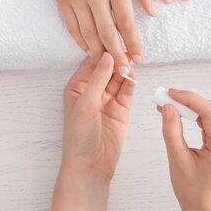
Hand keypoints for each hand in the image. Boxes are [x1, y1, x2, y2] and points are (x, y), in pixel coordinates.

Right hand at [52, 0, 156, 74]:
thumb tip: (154, 13)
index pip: (126, 22)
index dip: (133, 43)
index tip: (140, 58)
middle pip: (106, 33)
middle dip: (117, 56)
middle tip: (125, 72)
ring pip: (88, 34)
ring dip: (99, 53)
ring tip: (110, 66)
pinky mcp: (63, 0)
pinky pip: (72, 27)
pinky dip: (81, 42)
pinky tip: (90, 51)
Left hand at [62, 52, 134, 181]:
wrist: (90, 165)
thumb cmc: (78, 137)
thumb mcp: (85, 104)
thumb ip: (98, 79)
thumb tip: (107, 56)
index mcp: (77, 87)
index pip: (91, 63)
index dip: (103, 54)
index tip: (114, 44)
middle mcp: (92, 91)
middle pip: (107, 69)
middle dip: (117, 61)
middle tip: (128, 53)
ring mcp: (107, 100)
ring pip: (119, 79)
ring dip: (125, 72)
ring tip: (132, 64)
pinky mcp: (121, 109)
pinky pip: (127, 92)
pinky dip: (131, 84)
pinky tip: (134, 78)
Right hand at [159, 89, 210, 210]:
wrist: (205, 207)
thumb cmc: (191, 189)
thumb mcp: (177, 160)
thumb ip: (172, 131)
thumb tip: (168, 107)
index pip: (209, 112)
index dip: (189, 98)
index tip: (170, 93)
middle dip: (188, 101)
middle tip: (165, 97)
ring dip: (191, 107)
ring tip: (169, 105)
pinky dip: (196, 116)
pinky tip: (180, 114)